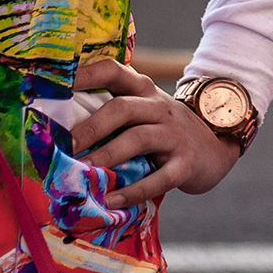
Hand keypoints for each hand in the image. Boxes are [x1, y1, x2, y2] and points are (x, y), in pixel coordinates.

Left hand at [68, 59, 241, 208]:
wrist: (216, 144)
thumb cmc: (164, 129)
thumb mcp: (144, 111)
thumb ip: (112, 112)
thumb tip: (60, 130)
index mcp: (143, 90)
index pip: (113, 71)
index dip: (85, 74)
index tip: (56, 83)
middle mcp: (158, 107)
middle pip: (122, 108)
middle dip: (91, 127)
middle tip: (65, 146)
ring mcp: (174, 135)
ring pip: (138, 140)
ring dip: (107, 157)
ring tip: (83, 174)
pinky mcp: (185, 163)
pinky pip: (159, 178)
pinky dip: (133, 191)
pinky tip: (112, 201)